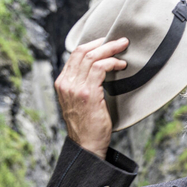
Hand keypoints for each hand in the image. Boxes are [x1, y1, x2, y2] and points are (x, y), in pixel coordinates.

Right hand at [54, 37, 128, 159]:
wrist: (86, 145)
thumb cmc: (87, 124)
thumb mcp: (78, 100)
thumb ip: (81, 84)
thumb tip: (97, 67)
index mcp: (62, 83)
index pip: (75, 54)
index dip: (93, 44)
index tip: (107, 42)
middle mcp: (66, 83)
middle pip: (83, 51)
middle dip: (104, 43)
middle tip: (120, 41)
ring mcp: (75, 88)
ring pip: (92, 57)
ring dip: (111, 50)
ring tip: (123, 49)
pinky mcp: (88, 94)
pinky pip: (100, 68)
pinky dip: (112, 62)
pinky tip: (121, 65)